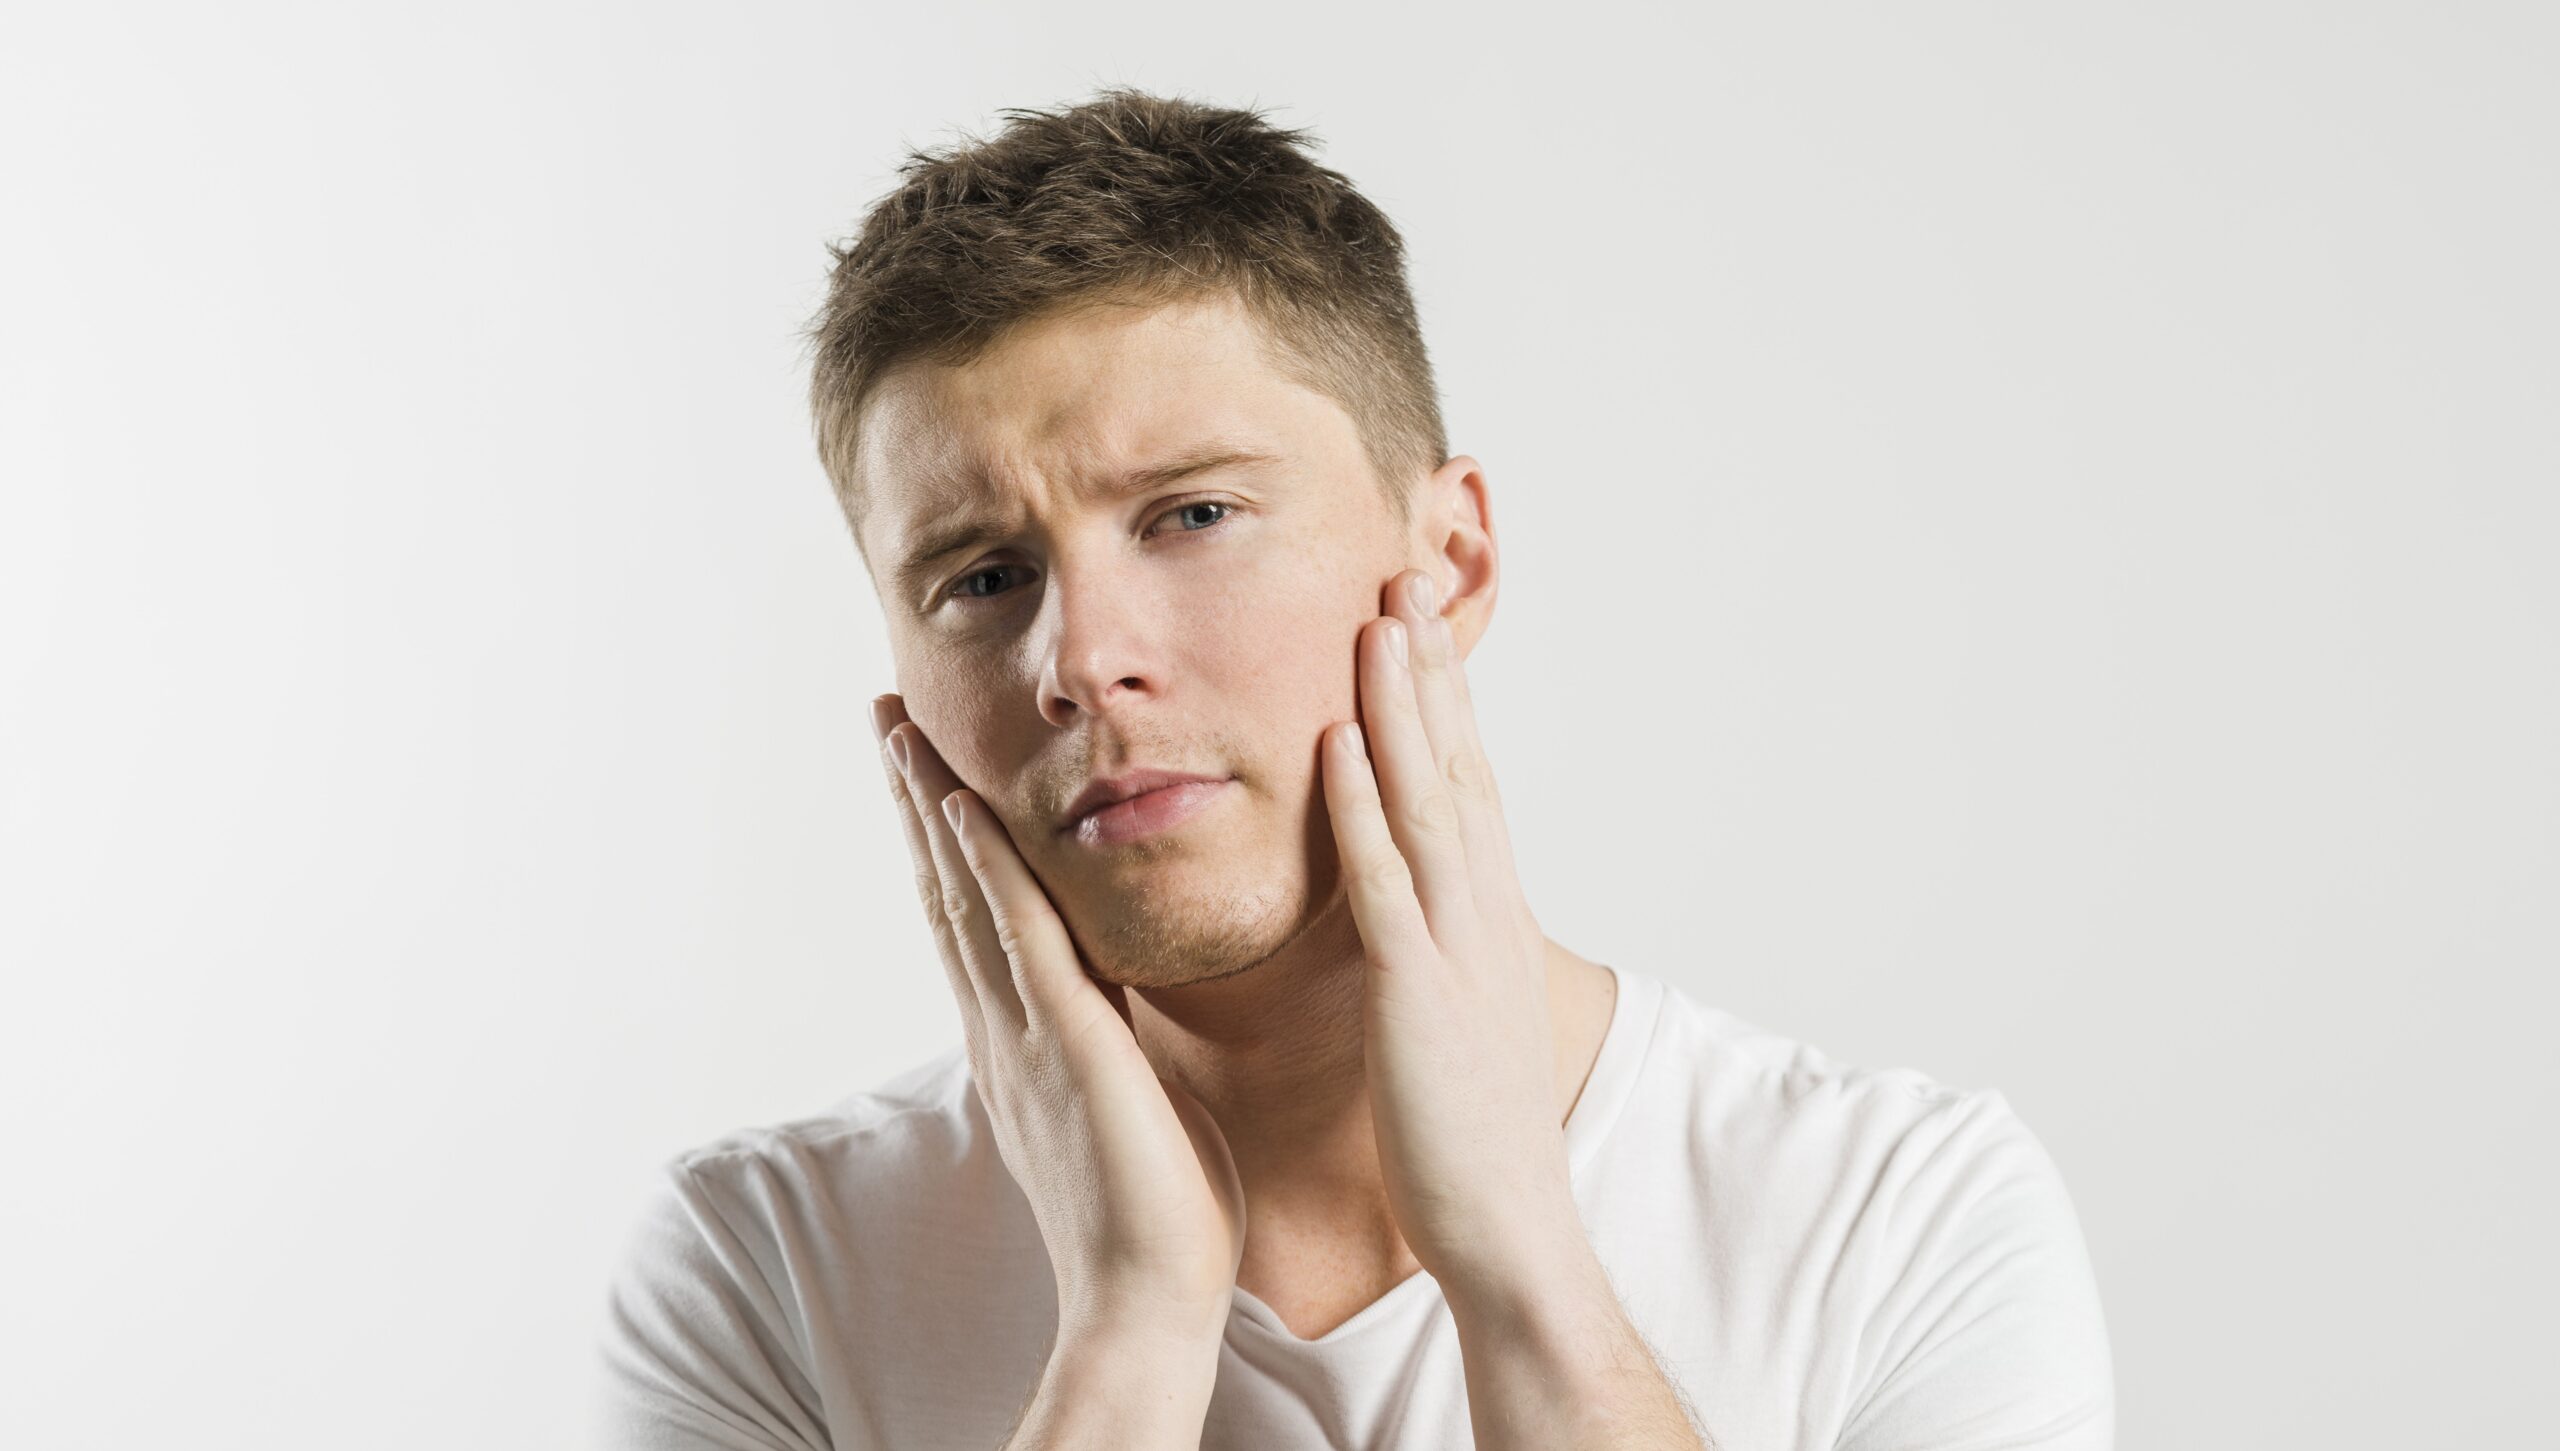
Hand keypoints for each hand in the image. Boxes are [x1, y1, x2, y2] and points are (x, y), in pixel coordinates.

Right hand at [871, 697, 1247, 1347]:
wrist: (1145, 1301)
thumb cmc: (1157, 1214)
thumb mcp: (1131, 1098)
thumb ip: (1117, 1037)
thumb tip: (1126, 994)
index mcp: (1021, 1042)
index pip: (971, 920)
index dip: (944, 843)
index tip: (927, 771)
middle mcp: (1004, 1028)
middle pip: (945, 891)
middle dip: (915, 802)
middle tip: (887, 717)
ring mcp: (1024, 1034)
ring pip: (965, 897)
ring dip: (930, 807)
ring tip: (901, 729)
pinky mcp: (1065, 1044)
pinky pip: (1019, 938)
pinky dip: (986, 870)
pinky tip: (963, 808)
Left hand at [1320, 568, 1583, 1295]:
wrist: (1510, 1229)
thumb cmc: (1471, 1136)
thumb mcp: (1463, 1017)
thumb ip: (1443, 951)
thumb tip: (1424, 909)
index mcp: (1488, 920)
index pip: (1467, 785)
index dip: (1444, 702)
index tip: (1418, 627)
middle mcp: (1483, 914)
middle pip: (1458, 765)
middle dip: (1432, 671)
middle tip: (1405, 575)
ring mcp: (1456, 946)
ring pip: (1429, 799)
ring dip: (1403, 705)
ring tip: (1379, 619)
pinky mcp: (1417, 989)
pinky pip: (1386, 881)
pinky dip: (1364, 805)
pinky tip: (1339, 741)